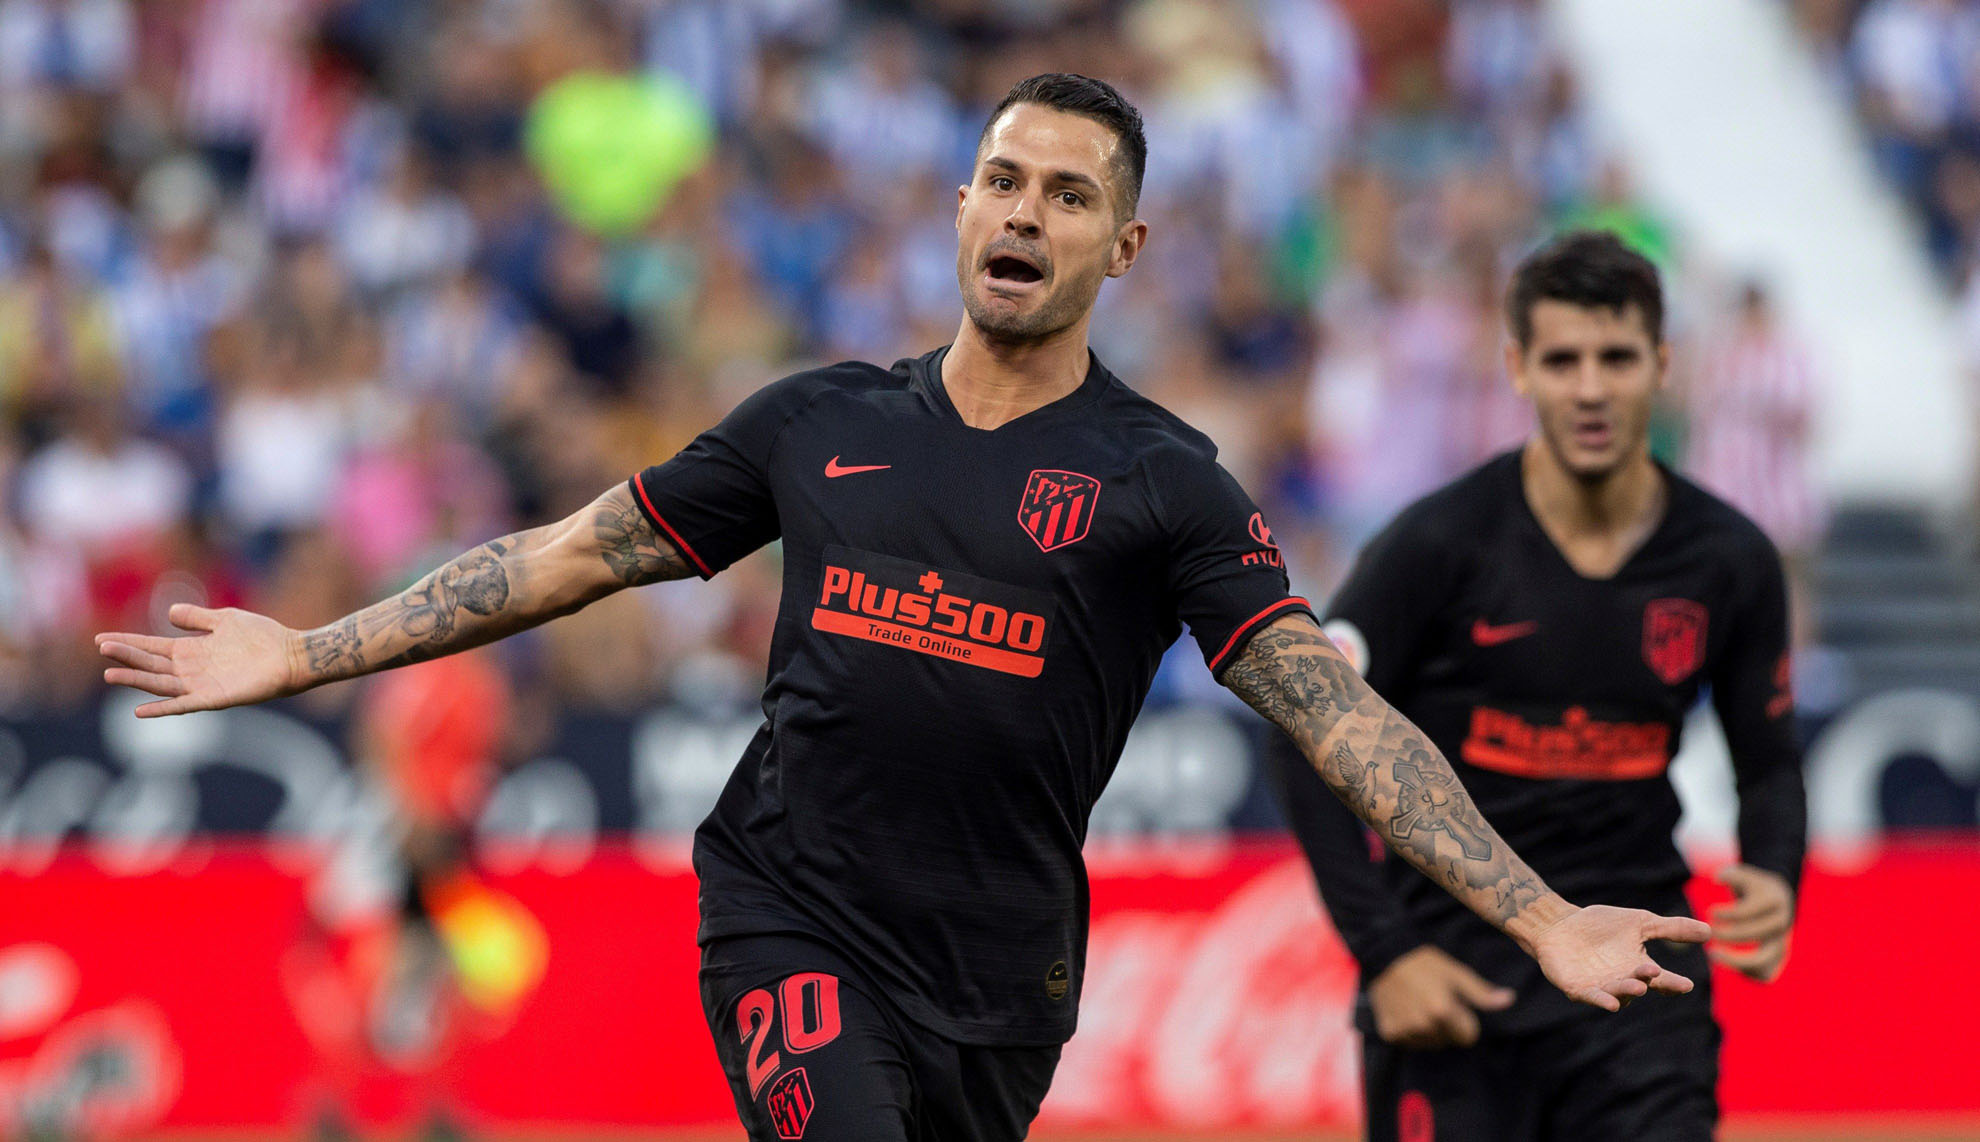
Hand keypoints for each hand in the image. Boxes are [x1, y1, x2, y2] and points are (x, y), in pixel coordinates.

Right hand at [96, 604, 303, 716]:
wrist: (292, 654)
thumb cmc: (262, 636)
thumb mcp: (225, 619)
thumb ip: (198, 617)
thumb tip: (169, 612)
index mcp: (191, 648)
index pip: (152, 646)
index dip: (128, 642)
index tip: (101, 640)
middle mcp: (191, 668)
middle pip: (151, 664)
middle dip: (127, 657)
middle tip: (102, 650)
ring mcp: (201, 684)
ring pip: (161, 683)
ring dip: (137, 680)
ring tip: (111, 674)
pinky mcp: (215, 698)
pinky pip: (183, 705)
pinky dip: (162, 708)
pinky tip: (140, 709)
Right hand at [1367, 946, 1514, 1047]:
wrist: (1385, 956)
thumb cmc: (1426, 963)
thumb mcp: (1456, 973)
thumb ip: (1481, 992)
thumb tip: (1509, 999)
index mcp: (1443, 1011)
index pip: (1468, 1037)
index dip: (1465, 1022)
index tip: (1456, 1006)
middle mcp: (1423, 1025)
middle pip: (1449, 1041)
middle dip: (1447, 1026)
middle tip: (1434, 1001)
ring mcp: (1404, 1031)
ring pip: (1430, 1043)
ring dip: (1428, 1029)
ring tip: (1418, 1004)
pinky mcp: (1389, 1033)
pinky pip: (1409, 1042)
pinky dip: (1410, 1031)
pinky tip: (1405, 1010)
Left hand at [1526, 903, 1710, 1011]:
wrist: (1560, 924)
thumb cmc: (1601, 925)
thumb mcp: (1640, 923)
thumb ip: (1671, 928)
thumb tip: (1710, 931)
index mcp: (1640, 968)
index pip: (1661, 979)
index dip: (1673, 983)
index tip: (1687, 985)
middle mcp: (1623, 981)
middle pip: (1640, 986)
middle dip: (1648, 982)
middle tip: (1656, 975)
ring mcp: (1600, 986)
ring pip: (1618, 993)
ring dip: (1627, 991)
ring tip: (1638, 986)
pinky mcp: (1578, 988)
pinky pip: (1592, 998)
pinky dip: (1602, 1001)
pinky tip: (1612, 1004)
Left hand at [1708, 864, 1794, 982]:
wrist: (1775, 900)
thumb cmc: (1751, 887)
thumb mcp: (1742, 874)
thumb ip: (1730, 874)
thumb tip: (1717, 878)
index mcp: (1774, 900)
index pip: (1753, 911)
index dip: (1730, 914)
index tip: (1711, 912)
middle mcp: (1782, 923)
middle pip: (1760, 934)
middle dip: (1732, 935)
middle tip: (1711, 933)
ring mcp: (1782, 943)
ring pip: (1765, 961)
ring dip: (1737, 960)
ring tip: (1712, 953)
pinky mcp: (1778, 958)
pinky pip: (1765, 974)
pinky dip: (1745, 972)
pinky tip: (1725, 961)